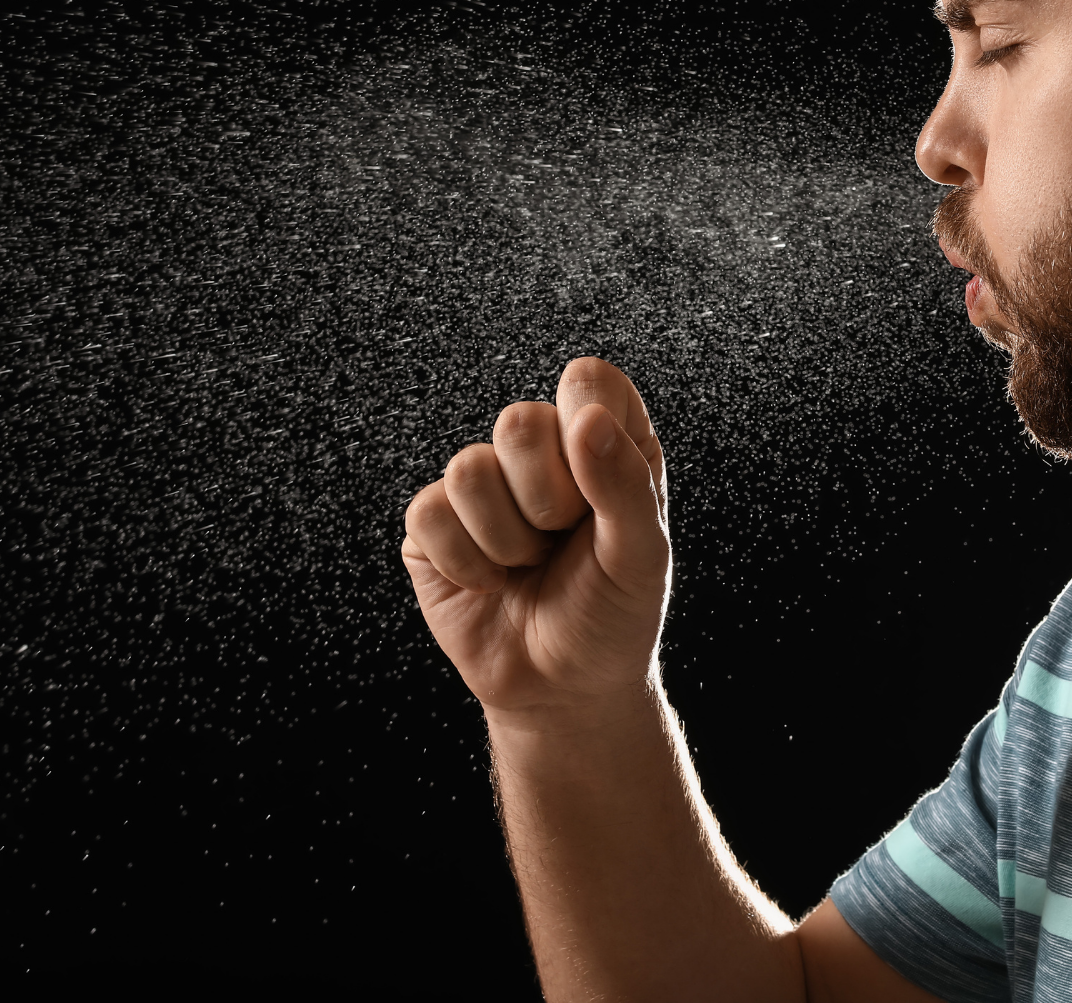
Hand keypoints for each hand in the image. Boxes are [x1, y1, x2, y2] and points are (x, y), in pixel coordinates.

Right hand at [401, 357, 669, 718]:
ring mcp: (483, 484)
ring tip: (528, 567)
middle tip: (563, 540)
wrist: (563, 690)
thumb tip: (586, 419)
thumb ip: (625, 484)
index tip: (601, 488)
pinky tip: (491, 583)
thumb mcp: (642, 556)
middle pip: (519, 421)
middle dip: (547, 500)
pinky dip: (467, 565)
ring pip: (468, 470)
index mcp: (604, 439)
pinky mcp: (432, 524)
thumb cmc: (613, 615)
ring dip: (507, 541)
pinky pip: (429, 513)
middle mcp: (542, 450)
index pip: (588, 381)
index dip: (589, 426)